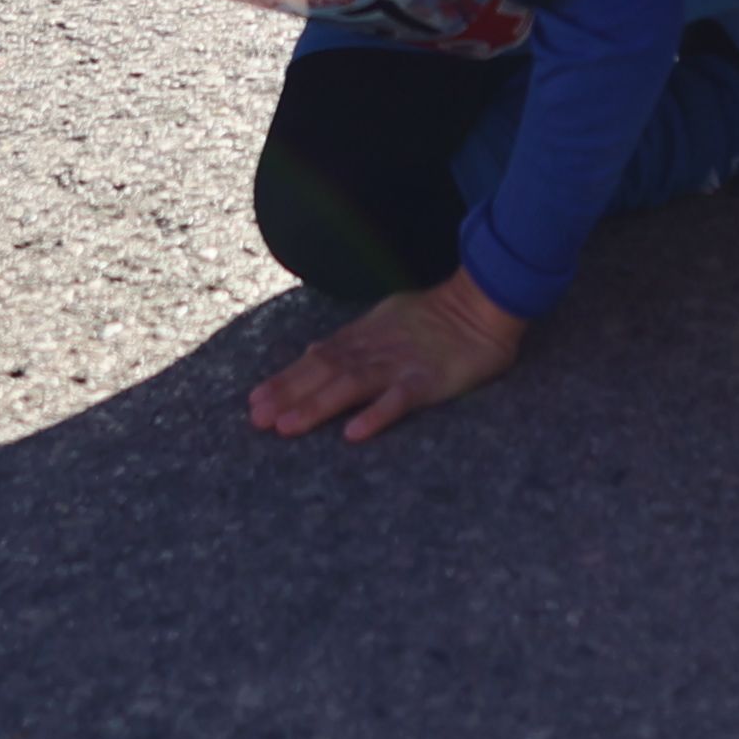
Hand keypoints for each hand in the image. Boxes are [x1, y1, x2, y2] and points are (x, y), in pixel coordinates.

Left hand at [247, 273, 525, 439]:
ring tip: (287, 427)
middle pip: (325, 372)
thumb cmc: (437, 317)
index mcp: (365, 335)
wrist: (484, 304)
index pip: (316, 358)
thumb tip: (314, 352)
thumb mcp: (386, 320)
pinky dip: (376, 415)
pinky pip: (399, 399)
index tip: (255, 401)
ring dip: (317, 406)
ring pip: (351, 385)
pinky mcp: (429, 381)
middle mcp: (375, 349)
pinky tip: (353, 434)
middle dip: (289, 395)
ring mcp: (401, 364)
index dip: (285, 380)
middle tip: (257, 419)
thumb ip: (351, 340)